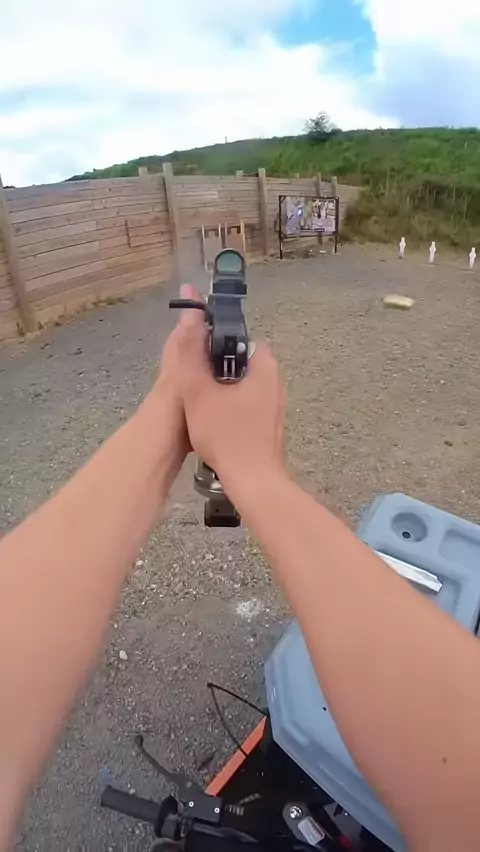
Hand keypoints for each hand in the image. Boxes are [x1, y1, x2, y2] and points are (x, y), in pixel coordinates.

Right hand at [170, 285, 284, 484]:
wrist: (253, 482)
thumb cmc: (226, 434)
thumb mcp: (199, 392)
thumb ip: (192, 355)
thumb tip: (191, 318)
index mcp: (265, 368)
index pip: (243, 339)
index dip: (218, 342)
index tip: (197, 355)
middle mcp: (276, 384)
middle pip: (242, 364)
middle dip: (217, 369)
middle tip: (194, 380)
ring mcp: (275, 408)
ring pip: (243, 388)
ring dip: (221, 391)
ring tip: (199, 402)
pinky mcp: (269, 428)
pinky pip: (247, 407)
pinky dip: (230, 409)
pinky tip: (213, 423)